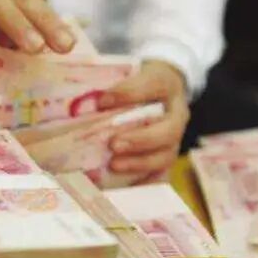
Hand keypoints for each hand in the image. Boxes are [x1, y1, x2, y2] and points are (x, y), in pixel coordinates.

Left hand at [98, 60, 189, 178]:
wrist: (160, 93)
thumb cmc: (136, 83)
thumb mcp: (127, 74)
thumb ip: (107, 84)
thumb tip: (81, 104)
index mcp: (166, 84)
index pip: (153, 85)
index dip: (130, 93)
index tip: (102, 100)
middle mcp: (176, 113)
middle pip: (170, 129)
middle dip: (141, 140)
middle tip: (114, 144)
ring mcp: (175, 138)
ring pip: (167, 155)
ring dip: (139, 162)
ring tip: (114, 164)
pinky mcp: (166, 156)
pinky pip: (161, 174)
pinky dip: (142, 181)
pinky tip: (123, 183)